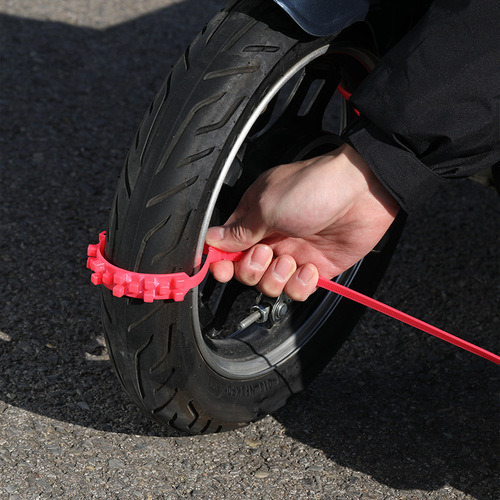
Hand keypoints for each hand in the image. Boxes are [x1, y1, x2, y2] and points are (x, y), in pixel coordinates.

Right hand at [205, 144, 399, 300]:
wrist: (363, 192)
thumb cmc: (314, 187)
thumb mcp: (267, 205)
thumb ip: (239, 229)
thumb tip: (211, 240)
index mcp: (253, 217)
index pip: (225, 246)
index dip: (219, 260)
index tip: (220, 268)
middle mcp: (270, 237)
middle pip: (244, 271)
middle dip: (250, 269)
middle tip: (265, 253)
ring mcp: (292, 254)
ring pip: (269, 285)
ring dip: (276, 277)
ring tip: (291, 260)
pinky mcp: (315, 269)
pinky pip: (296, 291)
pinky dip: (300, 284)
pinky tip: (310, 268)